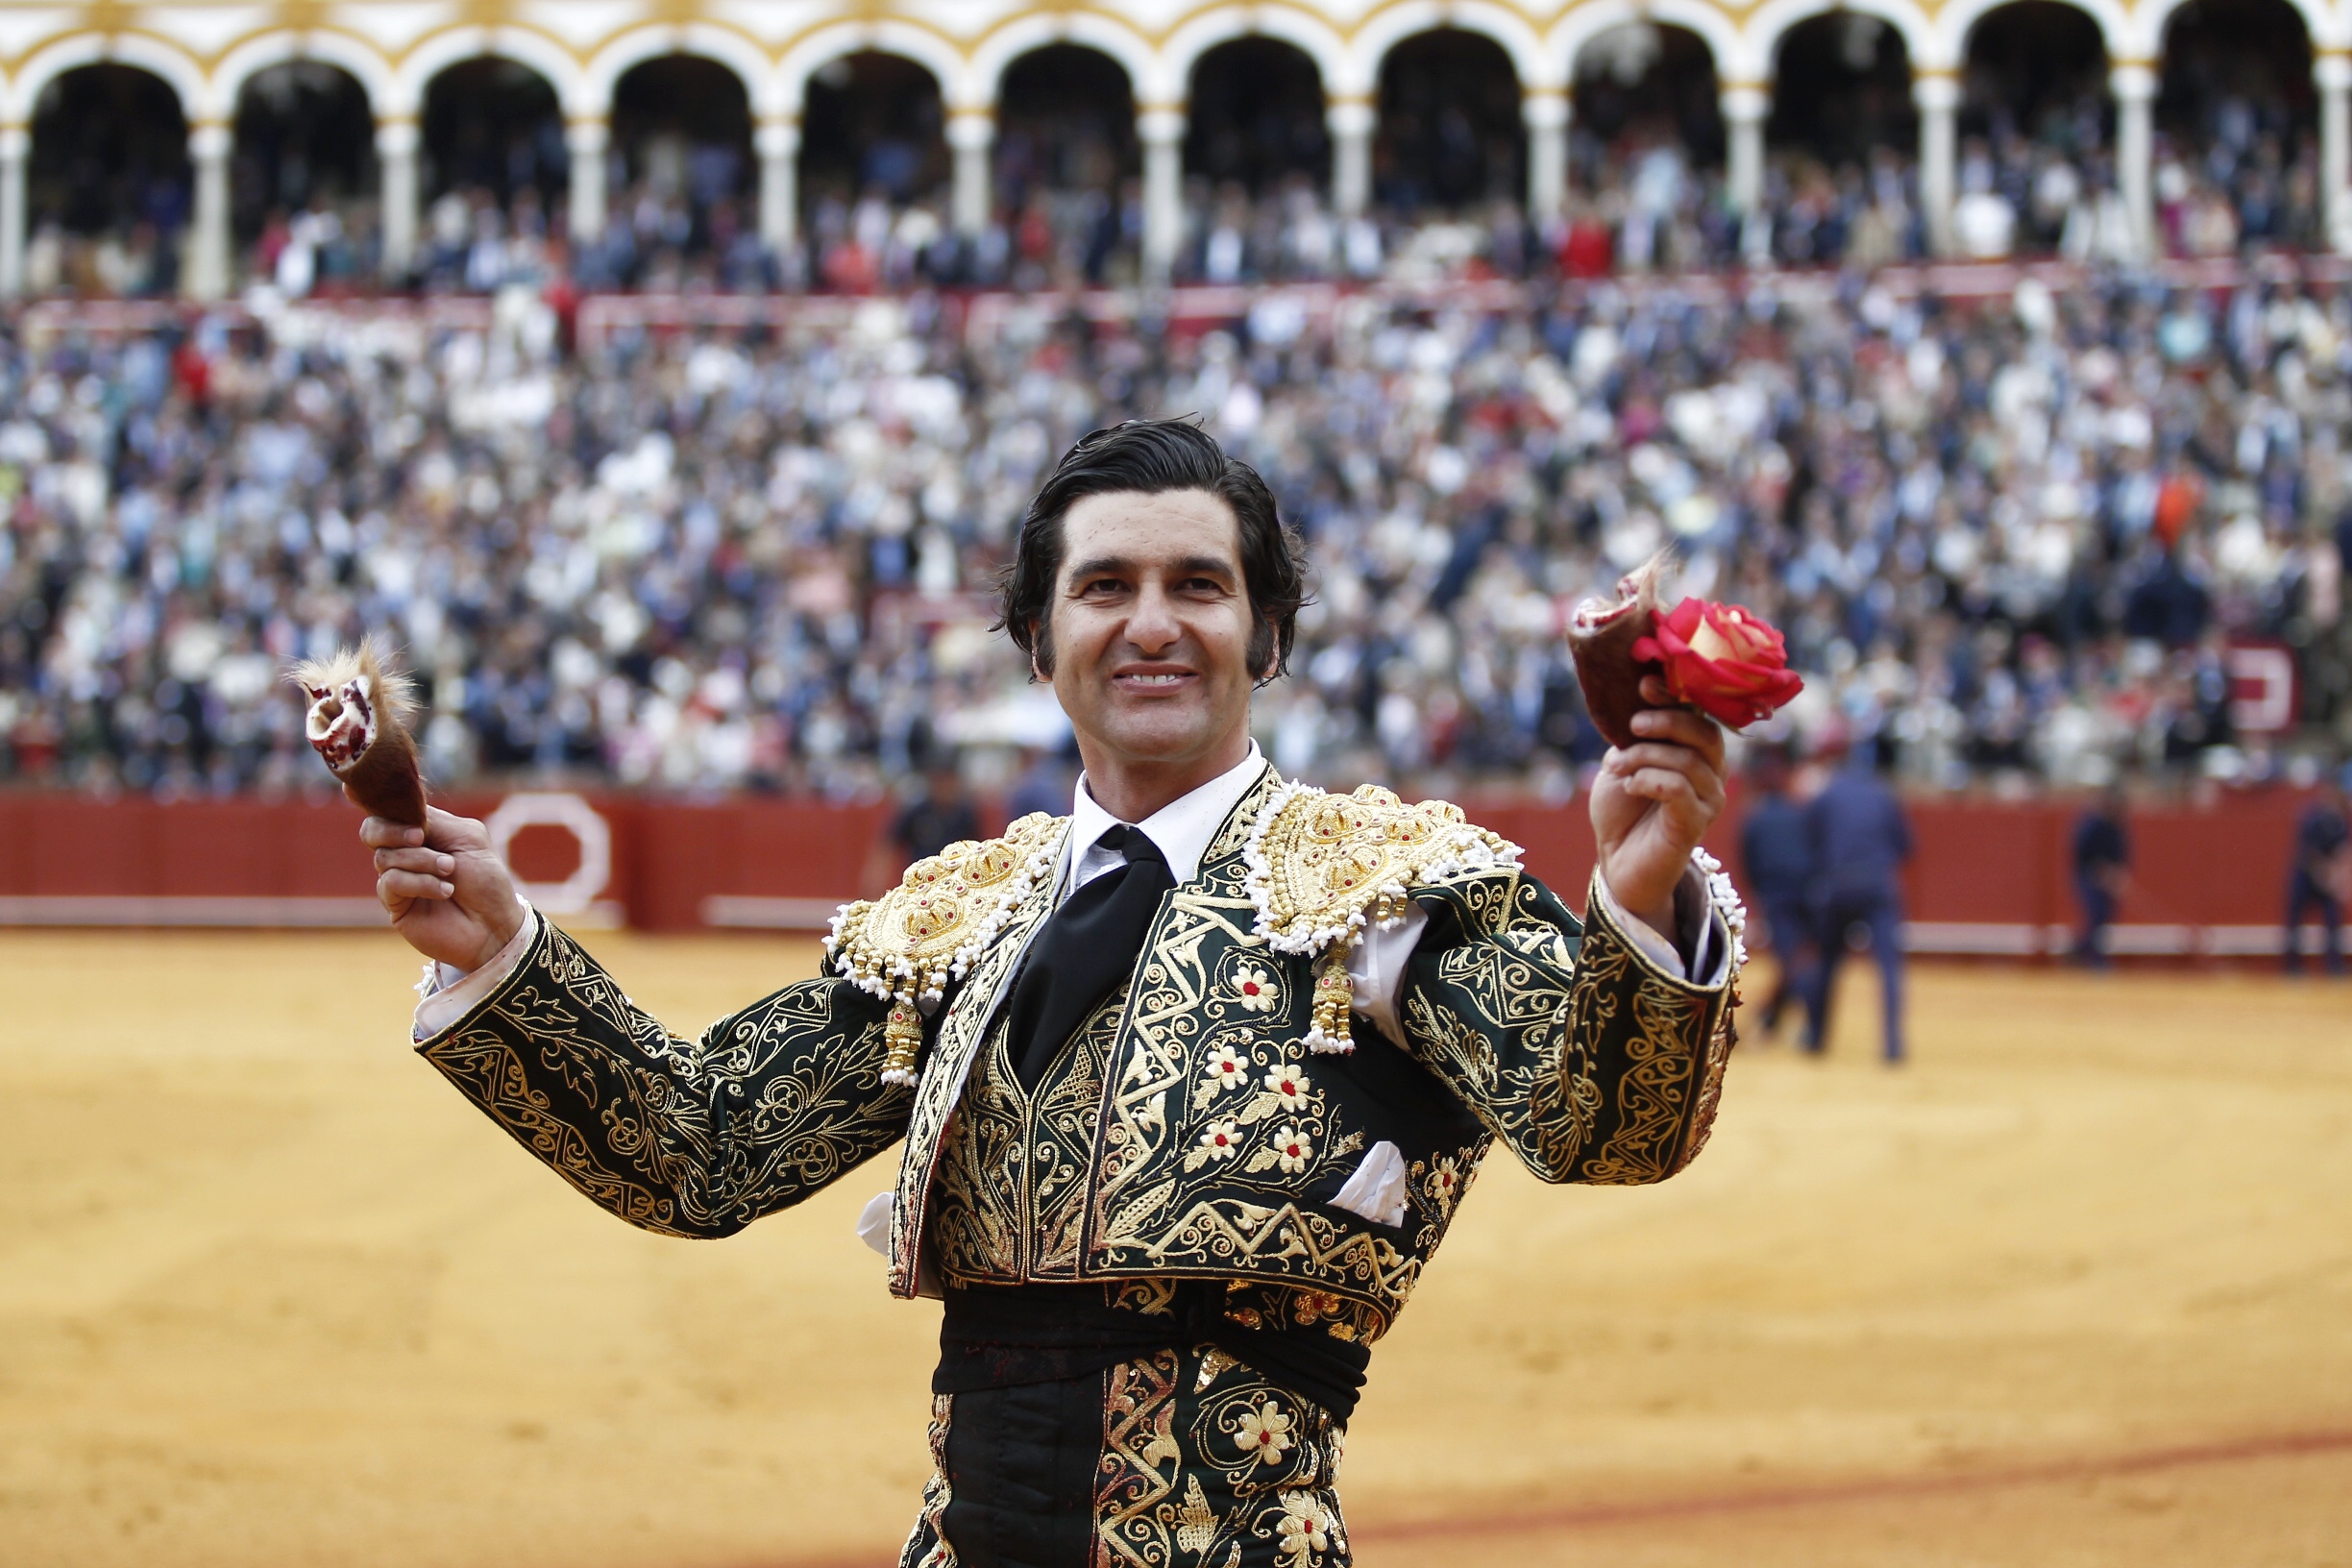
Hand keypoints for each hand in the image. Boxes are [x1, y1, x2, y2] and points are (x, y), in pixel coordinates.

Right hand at [358, 799, 525, 972]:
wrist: (495, 924)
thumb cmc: (486, 880)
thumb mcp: (467, 838)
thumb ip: (434, 821)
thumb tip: (401, 812)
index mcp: (423, 832)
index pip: (390, 811)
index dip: (384, 805)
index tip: (380, 803)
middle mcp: (405, 853)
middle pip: (372, 830)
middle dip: (393, 830)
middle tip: (420, 837)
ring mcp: (398, 878)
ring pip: (384, 857)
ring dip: (421, 860)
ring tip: (450, 871)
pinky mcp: (395, 904)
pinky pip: (390, 883)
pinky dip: (419, 883)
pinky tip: (444, 890)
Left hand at [1589, 676, 1727, 936]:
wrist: (1615, 858)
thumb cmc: (1621, 808)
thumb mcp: (1624, 760)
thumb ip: (1636, 734)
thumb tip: (1639, 696)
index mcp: (1697, 752)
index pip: (1701, 715)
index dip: (1676, 695)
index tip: (1644, 685)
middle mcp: (1712, 773)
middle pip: (1705, 734)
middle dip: (1666, 722)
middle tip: (1632, 726)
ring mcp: (1709, 799)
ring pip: (1689, 761)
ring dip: (1645, 756)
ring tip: (1617, 766)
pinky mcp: (1696, 823)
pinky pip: (1680, 789)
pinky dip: (1650, 780)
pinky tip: (1631, 785)